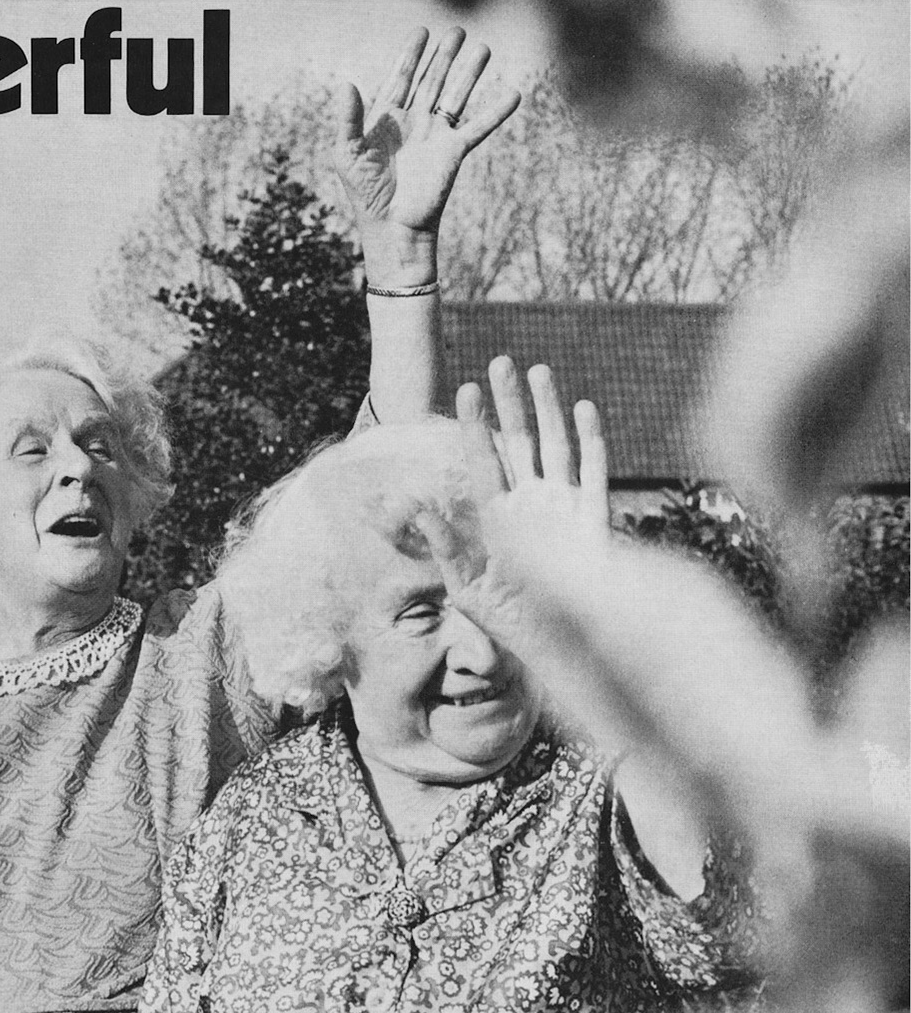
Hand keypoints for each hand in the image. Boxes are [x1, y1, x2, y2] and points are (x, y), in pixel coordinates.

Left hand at [335, 29, 520, 281]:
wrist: (392, 228)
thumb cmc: (366, 195)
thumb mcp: (347, 154)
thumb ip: (348, 119)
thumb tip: (347, 83)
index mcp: (387, 118)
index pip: (401, 77)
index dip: (411, 55)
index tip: (421, 32)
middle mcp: (414, 123)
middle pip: (432, 80)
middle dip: (444, 55)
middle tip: (457, 30)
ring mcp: (435, 136)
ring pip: (456, 96)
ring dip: (470, 73)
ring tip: (484, 49)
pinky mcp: (453, 152)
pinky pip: (478, 127)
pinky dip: (496, 111)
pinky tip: (514, 94)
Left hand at [420, 356, 609, 678]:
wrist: (557, 650)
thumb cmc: (511, 625)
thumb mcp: (468, 589)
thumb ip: (446, 549)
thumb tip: (419, 510)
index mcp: (499, 519)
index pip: (484, 463)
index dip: (475, 428)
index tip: (465, 391)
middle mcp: (531, 507)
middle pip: (519, 443)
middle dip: (509, 403)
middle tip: (498, 362)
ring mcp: (563, 509)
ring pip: (554, 446)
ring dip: (546, 408)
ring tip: (536, 370)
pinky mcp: (593, 520)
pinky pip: (593, 472)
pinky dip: (590, 440)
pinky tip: (582, 407)